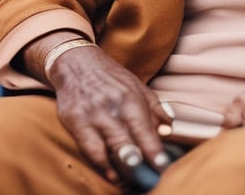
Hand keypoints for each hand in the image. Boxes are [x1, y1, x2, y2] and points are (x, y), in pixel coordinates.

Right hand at [45, 44, 171, 185]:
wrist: (77, 64)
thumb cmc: (111, 79)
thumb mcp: (137, 86)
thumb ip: (154, 108)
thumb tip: (169, 128)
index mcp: (131, 97)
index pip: (145, 129)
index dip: (154, 150)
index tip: (162, 166)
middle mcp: (113, 106)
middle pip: (129, 140)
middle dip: (140, 162)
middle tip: (150, 178)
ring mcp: (94, 114)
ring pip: (111, 146)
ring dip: (123, 166)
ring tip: (133, 180)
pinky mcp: (76, 121)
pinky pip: (89, 148)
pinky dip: (101, 164)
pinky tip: (111, 173)